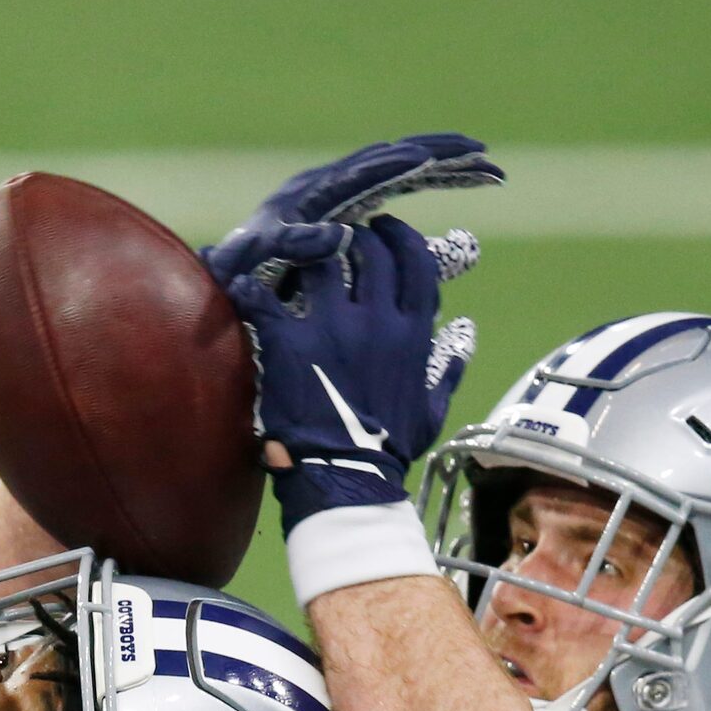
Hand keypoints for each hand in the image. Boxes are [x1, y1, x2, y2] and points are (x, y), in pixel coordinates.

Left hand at [204, 132, 502, 285]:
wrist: (226, 277)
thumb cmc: (238, 269)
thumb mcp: (259, 258)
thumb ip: (294, 245)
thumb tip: (340, 236)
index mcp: (316, 192)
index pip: (370, 170)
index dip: (405, 164)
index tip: (438, 161)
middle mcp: (333, 185)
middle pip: (397, 159)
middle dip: (440, 156)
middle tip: (484, 157)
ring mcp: (345, 196)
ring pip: (405, 171)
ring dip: (445, 169)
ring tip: (487, 170)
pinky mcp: (352, 211)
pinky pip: (400, 190)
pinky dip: (431, 185)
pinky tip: (458, 187)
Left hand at [223, 217, 478, 529]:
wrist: (346, 480)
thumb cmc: (388, 450)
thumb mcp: (431, 409)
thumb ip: (450, 366)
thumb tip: (464, 333)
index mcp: (412, 332)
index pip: (415, 261)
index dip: (399, 237)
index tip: (385, 230)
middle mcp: (376, 320)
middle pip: (369, 251)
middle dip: (356, 236)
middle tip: (341, 236)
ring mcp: (330, 328)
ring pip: (320, 260)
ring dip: (309, 251)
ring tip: (298, 252)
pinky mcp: (289, 343)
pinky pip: (264, 296)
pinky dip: (251, 286)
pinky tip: (246, 283)